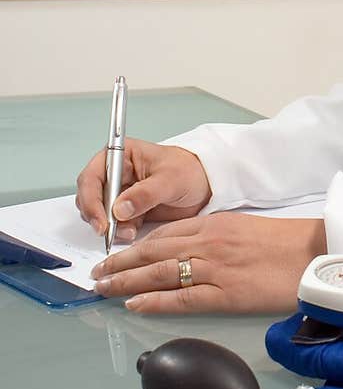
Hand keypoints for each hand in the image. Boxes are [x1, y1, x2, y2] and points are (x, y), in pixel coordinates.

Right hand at [76, 139, 211, 242]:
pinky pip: (114, 224)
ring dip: (109, 226)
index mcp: (121, 155)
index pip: (92, 177)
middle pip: (90, 197)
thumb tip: (119, 209)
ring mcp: (120, 193)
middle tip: (109, 233)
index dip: (91, 200)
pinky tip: (133, 233)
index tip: (101, 220)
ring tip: (129, 232)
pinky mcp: (128, 210)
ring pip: (99, 213)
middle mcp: (116, 173)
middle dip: (97, 216)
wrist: (207, 186)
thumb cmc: (190, 171)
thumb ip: (145, 194)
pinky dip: (119, 231)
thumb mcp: (171, 180)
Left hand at [89, 213, 326, 314]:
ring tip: (105, 289)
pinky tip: (135, 304)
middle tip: (99, 274)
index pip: (164, 234)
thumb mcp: (247, 229)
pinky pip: (181, 298)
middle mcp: (209, 242)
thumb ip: (218, 236)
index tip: (118, 255)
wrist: (316, 255)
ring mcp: (214, 268)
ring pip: (159, 273)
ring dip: (127, 281)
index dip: (136, 246)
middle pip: (153, 252)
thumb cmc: (288, 244)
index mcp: (215, 224)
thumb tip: (195, 249)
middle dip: (121, 263)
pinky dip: (154, 301)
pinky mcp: (225, 294)